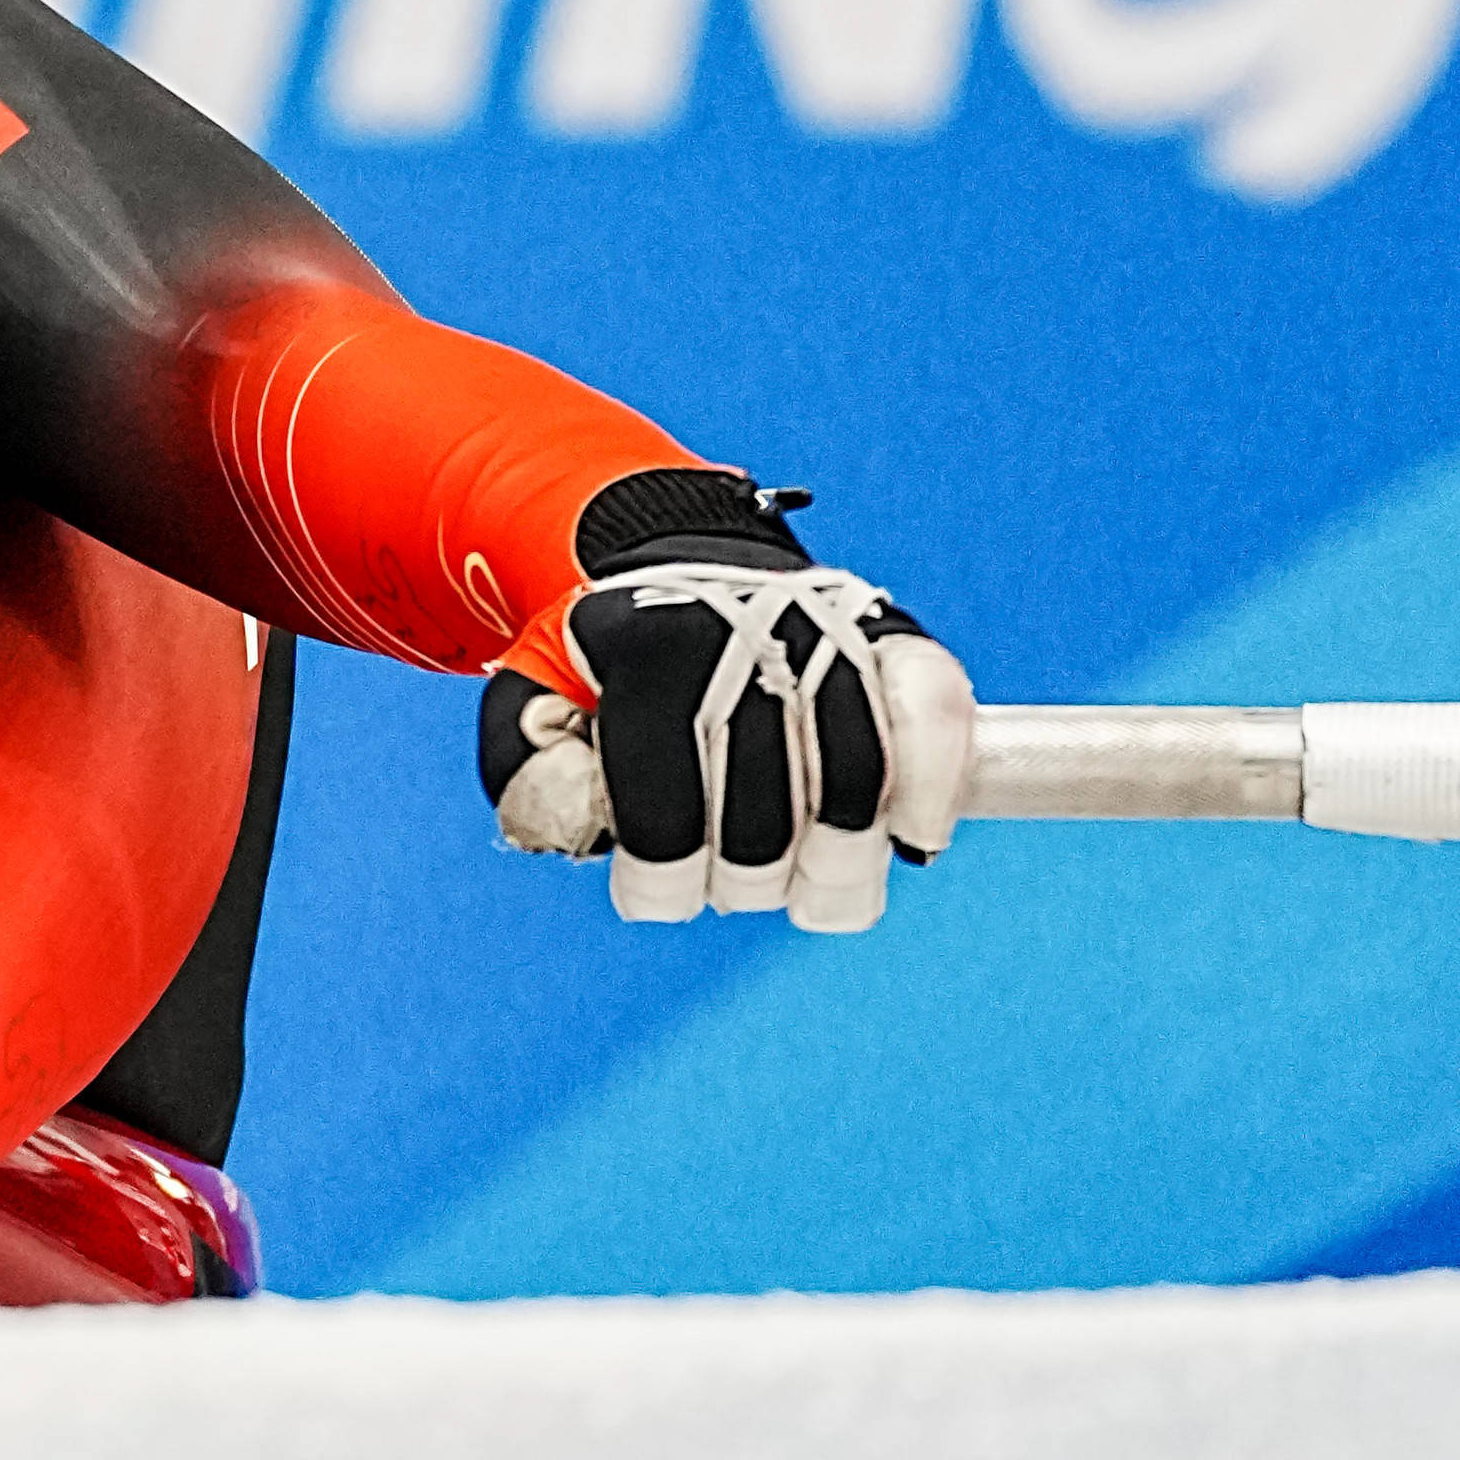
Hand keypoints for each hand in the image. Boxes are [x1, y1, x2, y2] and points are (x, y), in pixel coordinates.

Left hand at [477, 471, 971, 932]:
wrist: (681, 565)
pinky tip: (910, 840)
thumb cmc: (607, 663)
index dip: (661, 884)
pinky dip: (931, 793)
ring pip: (858, 789)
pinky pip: (935, 718)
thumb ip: (525, 769)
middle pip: (765, 825)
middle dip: (744, 883)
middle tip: (732, 883)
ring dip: (840, 872)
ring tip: (818, 893)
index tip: (655, 892)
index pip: (665, 817)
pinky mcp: (897, 636)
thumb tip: (575, 825)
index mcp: (646, 650)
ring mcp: (827, 630)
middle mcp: (742, 633)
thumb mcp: (530, 699)